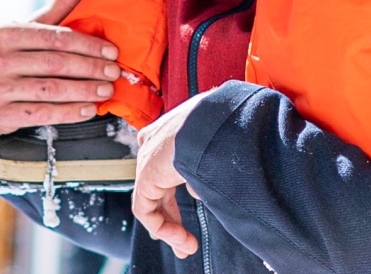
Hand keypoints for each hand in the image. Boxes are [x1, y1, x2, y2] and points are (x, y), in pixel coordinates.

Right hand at [0, 0, 120, 134]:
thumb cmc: (18, 57)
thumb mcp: (34, 30)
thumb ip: (60, 4)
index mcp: (4, 33)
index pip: (54, 37)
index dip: (87, 44)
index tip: (113, 52)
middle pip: (54, 63)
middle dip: (90, 68)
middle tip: (115, 73)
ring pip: (50, 89)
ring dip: (84, 91)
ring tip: (107, 91)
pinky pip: (42, 113)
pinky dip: (69, 112)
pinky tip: (89, 109)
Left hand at [132, 95, 205, 258]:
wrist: (217, 124)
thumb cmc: (224, 129)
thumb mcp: (215, 152)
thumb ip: (202, 172)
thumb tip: (196, 192)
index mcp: (170, 133)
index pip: (164, 172)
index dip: (175, 200)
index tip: (186, 220)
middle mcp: (155, 144)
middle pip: (157, 190)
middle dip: (172, 220)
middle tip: (186, 242)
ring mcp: (148, 158)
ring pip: (151, 202)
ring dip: (170, 229)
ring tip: (188, 247)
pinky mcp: (145, 175)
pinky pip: (145, 210)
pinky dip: (162, 228)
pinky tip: (181, 238)